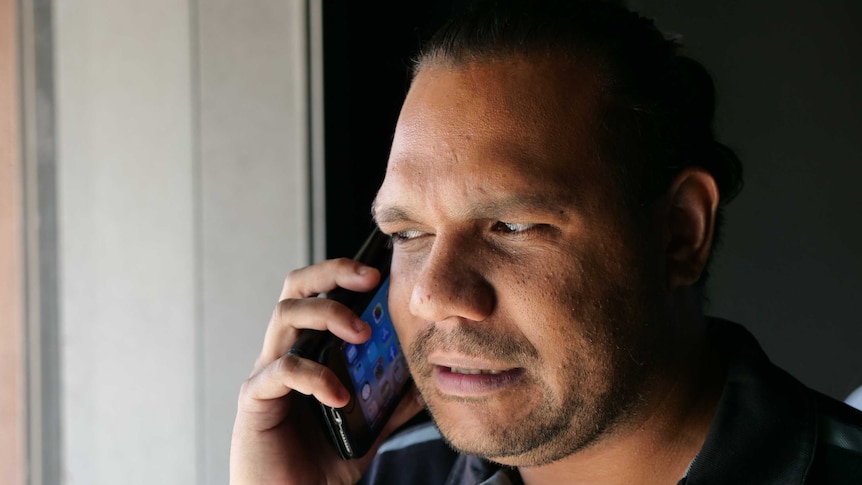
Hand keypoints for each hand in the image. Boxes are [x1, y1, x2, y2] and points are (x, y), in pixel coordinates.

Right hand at [229, 258, 422, 484]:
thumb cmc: (320, 464)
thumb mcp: (367, 426)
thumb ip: (389, 400)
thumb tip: (423, 379)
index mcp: (307, 351)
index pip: (318, 293)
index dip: (343, 273)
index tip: (380, 272)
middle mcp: (282, 353)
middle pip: (294, 288)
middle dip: (331, 272)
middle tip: (369, 281)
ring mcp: (266, 373)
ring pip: (284, 315)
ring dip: (327, 315)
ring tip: (362, 335)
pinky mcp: (255, 400)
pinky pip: (282, 370)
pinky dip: (316, 377)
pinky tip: (340, 397)